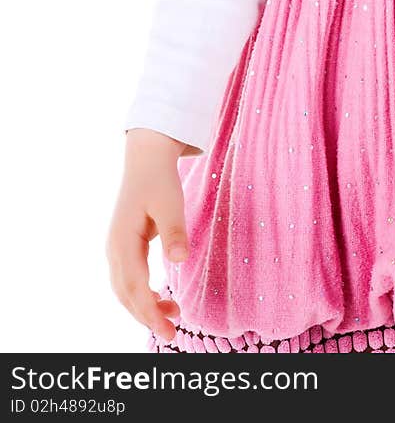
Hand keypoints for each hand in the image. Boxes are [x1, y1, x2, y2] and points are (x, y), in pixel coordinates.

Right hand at [105, 129, 189, 342]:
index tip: (168, 329)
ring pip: (125, 289)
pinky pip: (129, 279)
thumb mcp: (171, 204)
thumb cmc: (159, 181)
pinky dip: (142, 294)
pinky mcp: (123, 247)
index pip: (135, 286)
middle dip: (146, 317)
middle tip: (172, 334)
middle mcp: (114, 249)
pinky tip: (161, 299)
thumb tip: (180, 260)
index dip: (149, 311)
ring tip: (173, 316)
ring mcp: (116, 249)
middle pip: (126, 294)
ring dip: (145, 307)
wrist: (145, 160)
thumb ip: (174, 232)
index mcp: (123, 242)